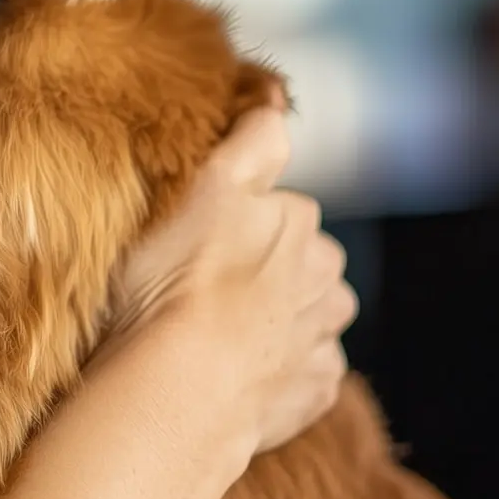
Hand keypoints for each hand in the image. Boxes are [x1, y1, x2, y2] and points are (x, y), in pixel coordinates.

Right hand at [100, 104, 357, 458]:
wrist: (176, 393)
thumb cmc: (173, 282)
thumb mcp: (205, 184)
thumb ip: (253, 141)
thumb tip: (281, 101)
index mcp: (302, 224)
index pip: (282, 203)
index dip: (241, 213)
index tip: (201, 229)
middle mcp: (325, 281)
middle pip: (302, 261)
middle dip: (267, 266)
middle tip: (202, 279)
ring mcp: (319, 344)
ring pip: (308, 316)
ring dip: (278, 318)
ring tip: (219, 326)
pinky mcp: (311, 397)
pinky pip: (302, 373)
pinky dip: (276, 369)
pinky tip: (234, 368)